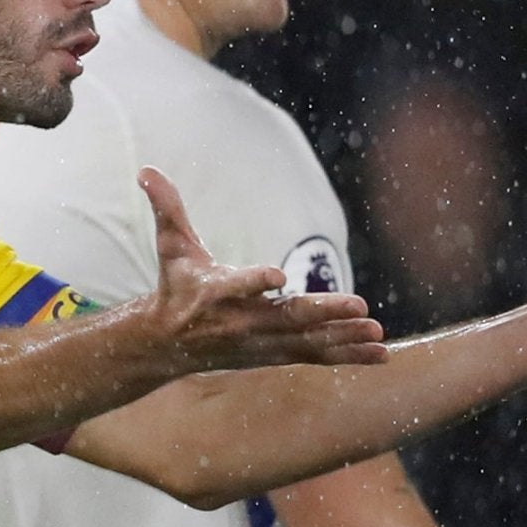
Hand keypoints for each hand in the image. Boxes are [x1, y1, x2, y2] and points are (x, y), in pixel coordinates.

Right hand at [139, 166, 387, 369]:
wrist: (166, 345)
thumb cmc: (175, 287)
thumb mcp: (171, 246)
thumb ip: (167, 208)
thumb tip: (146, 170)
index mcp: (215, 294)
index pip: (236, 286)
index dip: (255, 281)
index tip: (277, 275)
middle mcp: (242, 322)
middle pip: (287, 317)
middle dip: (324, 312)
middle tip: (359, 306)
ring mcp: (261, 343)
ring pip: (307, 342)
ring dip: (344, 337)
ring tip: (377, 332)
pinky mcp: (275, 354)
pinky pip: (315, 356)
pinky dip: (348, 355)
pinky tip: (380, 355)